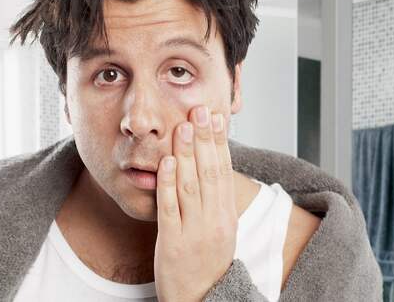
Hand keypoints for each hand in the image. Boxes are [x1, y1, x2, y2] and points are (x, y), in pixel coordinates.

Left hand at [154, 105, 237, 301]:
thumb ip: (214, 197)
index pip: (224, 171)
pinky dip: (168, 183)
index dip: (220, 142)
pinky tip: (167, 162)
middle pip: (210, 172)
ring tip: (183, 127)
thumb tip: (210, 162)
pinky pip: (170, 209)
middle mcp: (215, 221)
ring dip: (187, 154)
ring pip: (191, 186)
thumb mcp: (220, 228)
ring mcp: (195, 231)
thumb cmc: (206, 260)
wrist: (200, 299)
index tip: (216, 117)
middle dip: (204, 139)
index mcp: (226, 215)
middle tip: (199, 111)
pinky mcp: (173, 242)